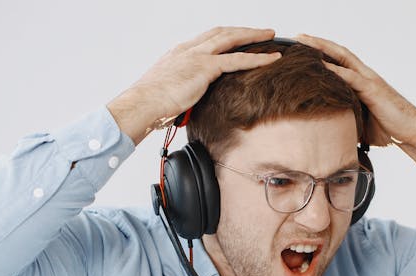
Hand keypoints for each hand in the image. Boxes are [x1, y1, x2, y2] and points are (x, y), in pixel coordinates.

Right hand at [108, 27, 282, 144]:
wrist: (144, 104)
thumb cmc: (151, 104)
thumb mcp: (167, 93)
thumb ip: (181, 91)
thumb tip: (185, 103)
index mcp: (179, 54)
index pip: (207, 39)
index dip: (225, 37)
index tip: (238, 38)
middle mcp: (189, 50)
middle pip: (222, 33)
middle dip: (243, 31)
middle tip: (261, 32)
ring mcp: (198, 56)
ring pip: (231, 39)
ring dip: (253, 37)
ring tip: (270, 37)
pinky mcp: (205, 68)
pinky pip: (236, 60)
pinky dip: (257, 59)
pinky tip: (271, 59)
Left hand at [294, 34, 415, 168]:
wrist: (411, 133)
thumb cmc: (387, 129)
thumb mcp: (359, 123)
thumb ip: (344, 117)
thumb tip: (325, 128)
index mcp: (361, 82)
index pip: (338, 61)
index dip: (320, 52)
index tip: (301, 48)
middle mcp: (365, 76)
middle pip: (338, 52)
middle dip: (317, 43)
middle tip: (297, 37)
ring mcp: (369, 80)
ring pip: (343, 58)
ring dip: (323, 49)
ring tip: (304, 42)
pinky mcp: (373, 90)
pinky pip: (352, 77)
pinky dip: (336, 70)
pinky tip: (321, 65)